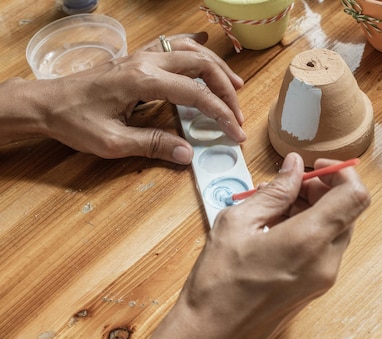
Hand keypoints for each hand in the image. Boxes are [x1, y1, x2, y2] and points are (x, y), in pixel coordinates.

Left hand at [1, 32, 244, 163]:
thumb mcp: (112, 142)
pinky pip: (173, 45)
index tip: (235, 131)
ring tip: (235, 85)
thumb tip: (187, 154)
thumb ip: (152, 145)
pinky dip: (194, 46)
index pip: (195, 94)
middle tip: (237, 112)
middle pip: (200, 65)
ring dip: (216, 67)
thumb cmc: (74, 121)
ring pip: (190, 51)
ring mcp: (141, 56)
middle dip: (226, 89)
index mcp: (142, 81)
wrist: (46, 103)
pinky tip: (205, 44)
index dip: (220, 113)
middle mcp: (145, 62)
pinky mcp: (137, 59)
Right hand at [144, 153, 370, 338]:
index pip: (355, 195)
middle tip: (288, 186)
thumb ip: (274, 191)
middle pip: (347, 210)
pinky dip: (310, 229)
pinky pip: (326, 247)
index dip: (341, 172)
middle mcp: (325, 261)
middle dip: (322, 190)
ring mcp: (324, 278)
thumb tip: (293, 167)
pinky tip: (277, 228)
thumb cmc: (218, 284)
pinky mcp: (316, 287)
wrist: (211, 335)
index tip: (316, 167)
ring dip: (315, 209)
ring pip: (336, 228)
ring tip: (275, 207)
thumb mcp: (238, 223)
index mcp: (308, 241)